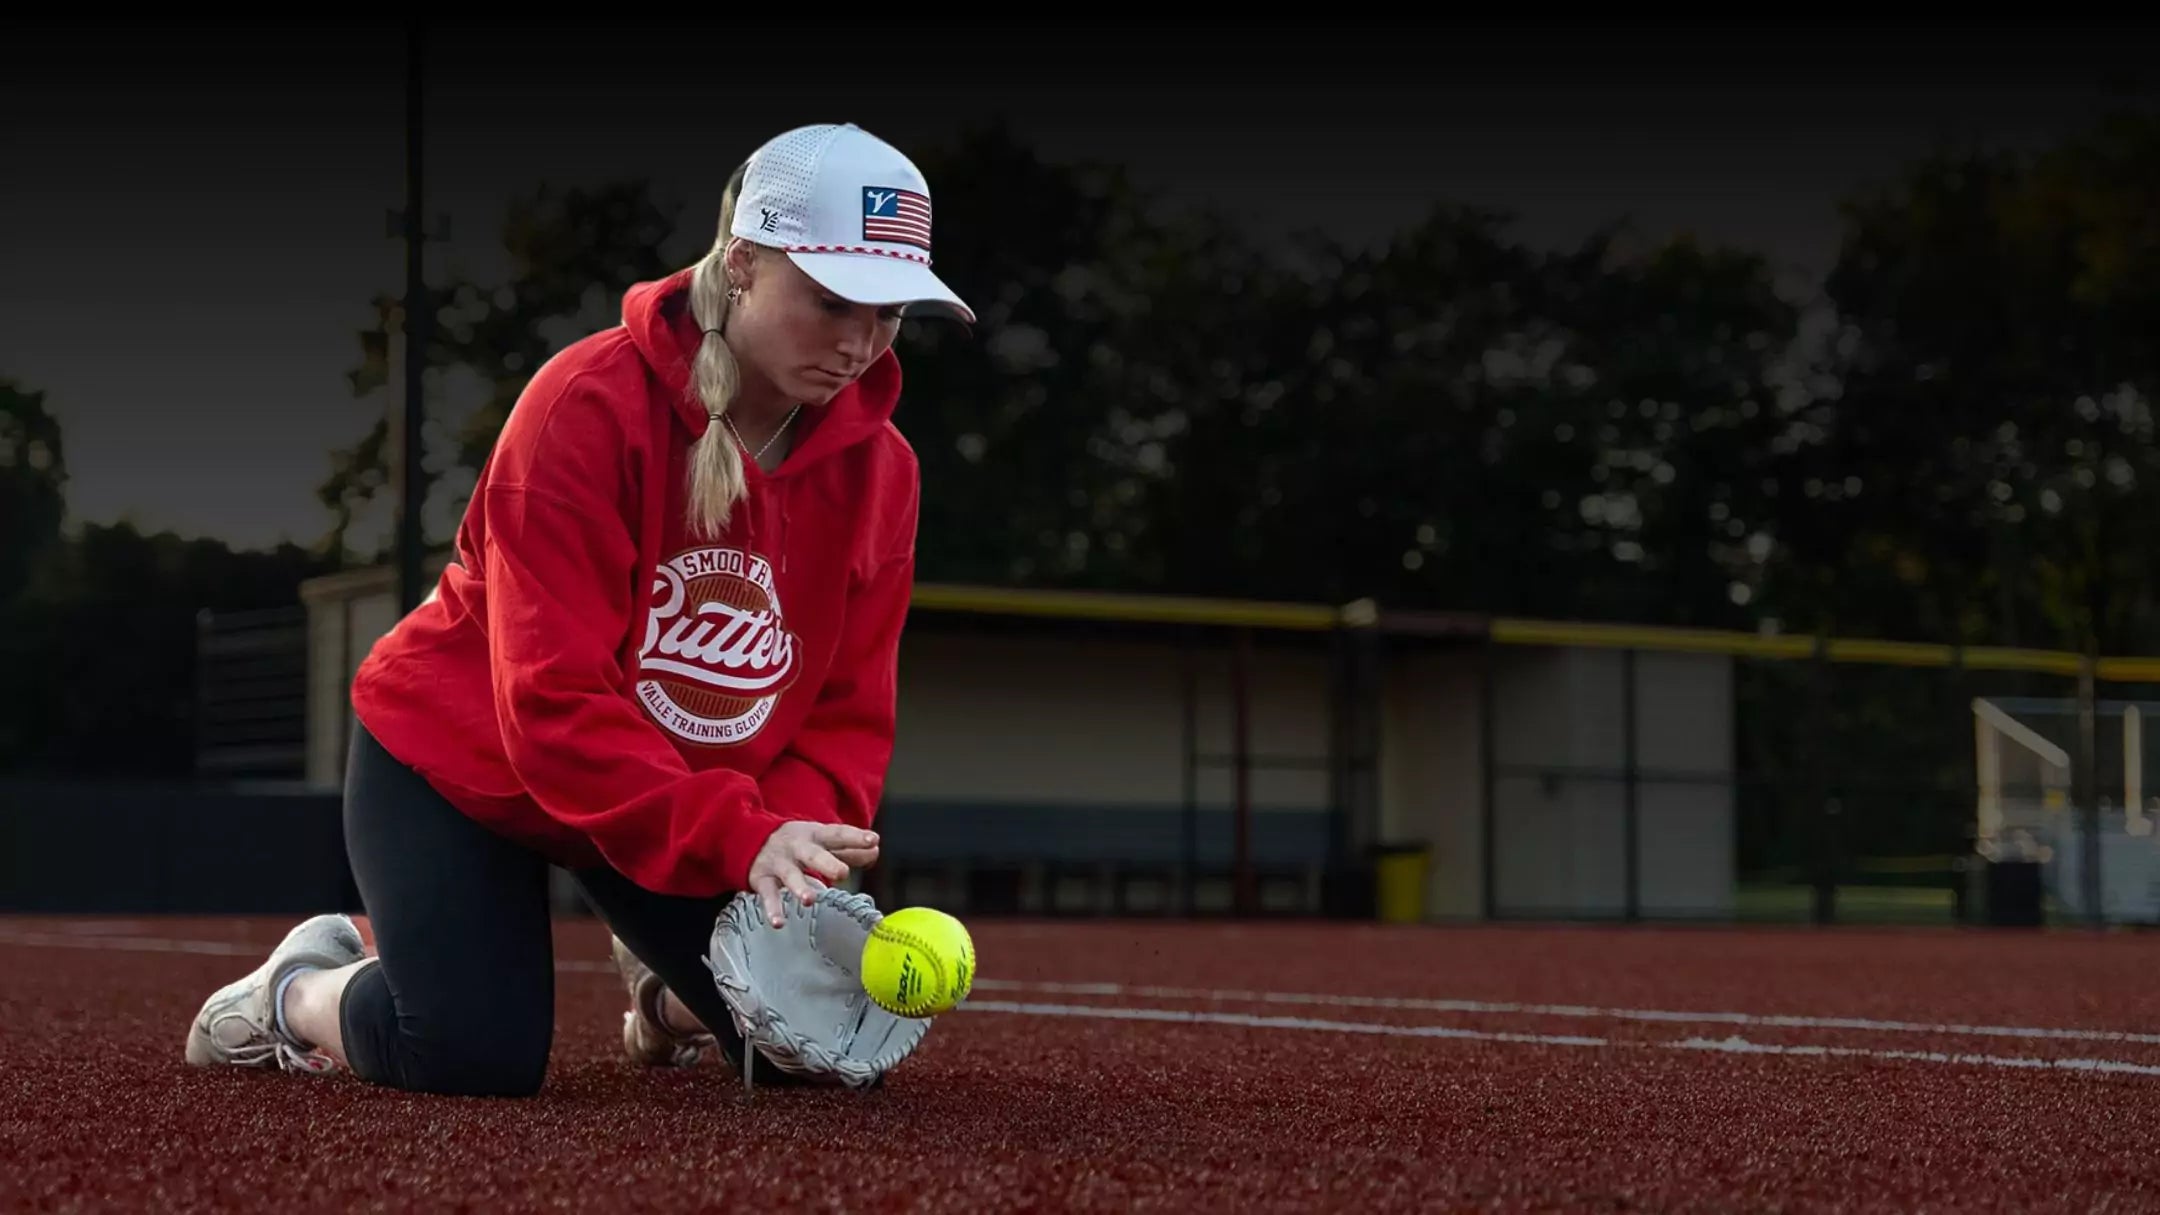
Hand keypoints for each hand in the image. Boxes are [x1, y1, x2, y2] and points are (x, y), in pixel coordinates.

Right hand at [746, 821, 880, 927]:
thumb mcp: (822, 842)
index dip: (855, 837)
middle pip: (813, 854)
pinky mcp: (763, 880)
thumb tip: (875, 851)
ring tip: (809, 900)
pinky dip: (772, 909)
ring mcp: (779, 863)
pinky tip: (779, 922)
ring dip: (799, 887)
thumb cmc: (799, 845)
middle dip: (827, 863)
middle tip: (842, 873)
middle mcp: (797, 847)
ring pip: (790, 875)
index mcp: (816, 836)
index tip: (873, 841)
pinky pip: (768, 895)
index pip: (837, 834)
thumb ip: (849, 850)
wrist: (752, 841)